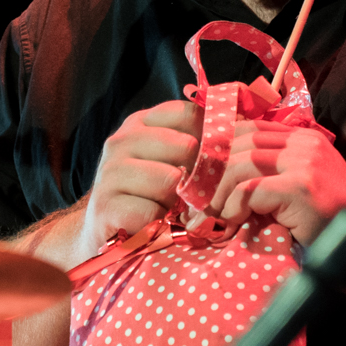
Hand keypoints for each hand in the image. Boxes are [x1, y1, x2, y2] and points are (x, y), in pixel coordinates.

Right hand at [83, 99, 201, 249]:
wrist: (107, 230)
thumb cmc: (149, 193)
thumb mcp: (171, 160)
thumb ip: (197, 139)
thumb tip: (240, 119)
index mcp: (140, 123)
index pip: (188, 115)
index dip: (209, 138)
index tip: (212, 161)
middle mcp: (121, 141)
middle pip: (185, 146)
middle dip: (196, 175)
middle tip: (192, 194)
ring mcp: (109, 172)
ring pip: (169, 179)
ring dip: (177, 202)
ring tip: (171, 210)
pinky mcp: (106, 205)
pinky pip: (152, 211)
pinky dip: (161, 224)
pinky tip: (156, 225)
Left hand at [209, 119, 345, 244]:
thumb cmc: (322, 224)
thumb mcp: (292, 189)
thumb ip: (267, 174)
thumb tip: (214, 174)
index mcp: (303, 139)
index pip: (248, 129)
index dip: (219, 149)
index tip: (200, 175)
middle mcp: (306, 144)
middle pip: (240, 144)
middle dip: (212, 173)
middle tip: (198, 201)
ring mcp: (306, 163)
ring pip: (241, 164)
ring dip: (219, 194)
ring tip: (212, 217)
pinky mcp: (301, 187)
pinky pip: (251, 190)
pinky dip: (234, 208)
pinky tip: (232, 223)